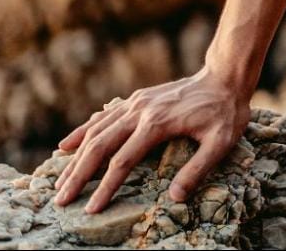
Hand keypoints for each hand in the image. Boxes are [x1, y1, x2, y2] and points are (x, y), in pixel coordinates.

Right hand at [53, 69, 250, 211]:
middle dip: (78, 175)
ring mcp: (135, 103)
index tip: (91, 209)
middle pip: (99, 146)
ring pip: (96, 131)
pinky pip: (103, 117)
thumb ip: (198, 169)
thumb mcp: (221, 142)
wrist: (225, 76)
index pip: (122, 162)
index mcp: (156, 124)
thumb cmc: (225, 111)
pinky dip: (82, 132)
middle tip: (61, 200)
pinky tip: (66, 146)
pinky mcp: (136, 100)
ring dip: (75, 157)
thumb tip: (174, 197)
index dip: (105, 188)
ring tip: (60, 182)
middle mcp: (139, 111)